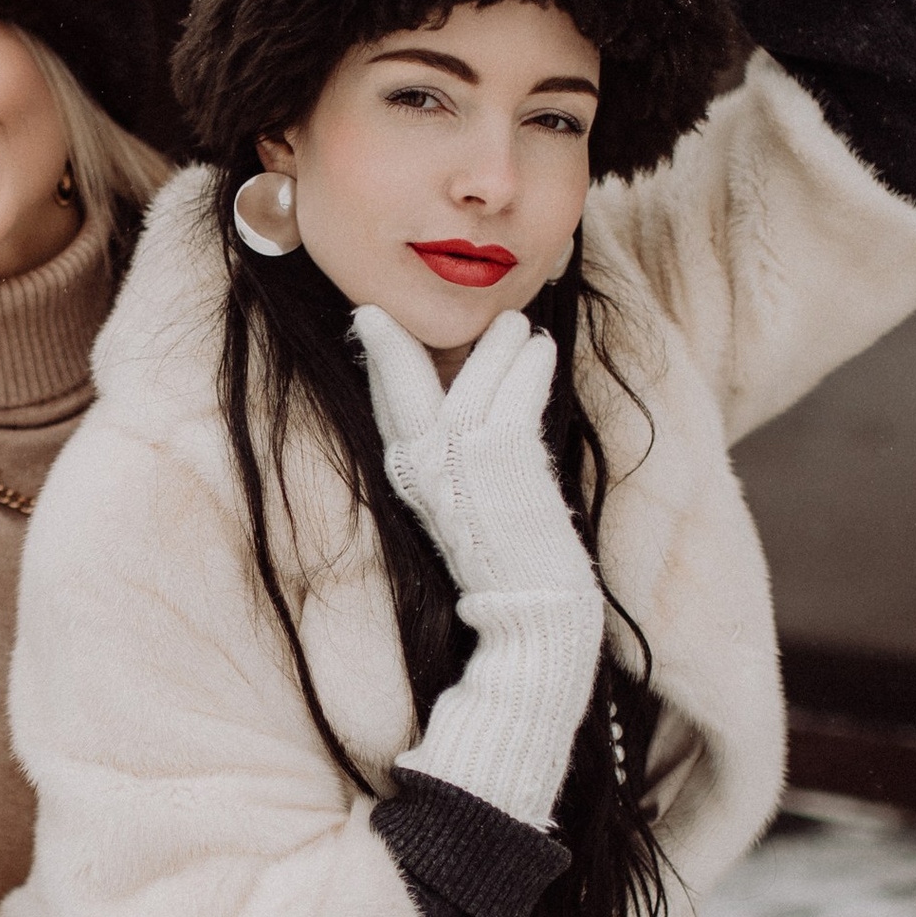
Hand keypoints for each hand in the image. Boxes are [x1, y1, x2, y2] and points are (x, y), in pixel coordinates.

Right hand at [352, 307, 595, 601]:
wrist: (532, 607)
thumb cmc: (507, 556)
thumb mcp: (463, 499)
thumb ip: (453, 454)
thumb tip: (463, 398)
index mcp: (411, 477)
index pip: (387, 404)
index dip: (382, 360)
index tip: (373, 319)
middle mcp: (427, 468)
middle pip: (404, 388)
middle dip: (393, 344)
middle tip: (385, 309)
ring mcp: (463, 464)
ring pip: (471, 382)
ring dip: (495, 345)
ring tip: (516, 325)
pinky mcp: (505, 462)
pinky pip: (514, 397)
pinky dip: (530, 367)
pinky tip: (542, 350)